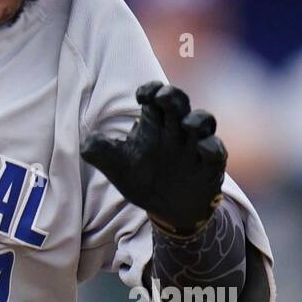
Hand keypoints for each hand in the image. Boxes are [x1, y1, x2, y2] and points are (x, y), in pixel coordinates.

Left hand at [81, 81, 227, 234]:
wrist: (166, 211)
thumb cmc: (142, 180)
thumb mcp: (116, 167)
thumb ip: (100, 152)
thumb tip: (85, 143)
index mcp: (154, 125)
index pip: (156, 96)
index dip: (151, 90)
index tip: (141, 96)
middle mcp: (176, 131)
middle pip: (180, 102)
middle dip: (173, 96)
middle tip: (162, 97)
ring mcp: (194, 147)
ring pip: (204, 121)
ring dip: (198, 118)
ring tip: (186, 125)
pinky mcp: (210, 167)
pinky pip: (216, 151)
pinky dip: (212, 147)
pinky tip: (202, 149)